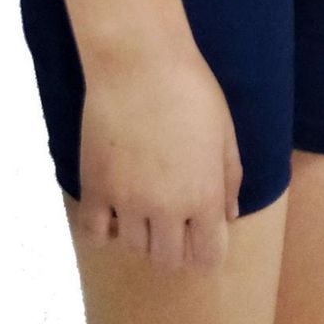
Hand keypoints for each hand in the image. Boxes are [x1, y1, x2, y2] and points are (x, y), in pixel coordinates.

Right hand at [76, 44, 243, 272]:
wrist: (139, 64)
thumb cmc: (192, 90)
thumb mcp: (225, 133)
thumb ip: (229, 178)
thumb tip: (229, 214)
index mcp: (204, 197)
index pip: (208, 257)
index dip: (207, 251)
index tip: (202, 235)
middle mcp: (166, 209)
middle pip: (168, 259)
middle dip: (175, 246)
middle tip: (173, 220)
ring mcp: (127, 202)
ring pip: (133, 247)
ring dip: (141, 234)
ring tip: (143, 205)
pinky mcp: (94, 188)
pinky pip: (95, 234)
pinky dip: (105, 229)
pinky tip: (113, 207)